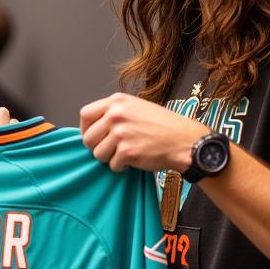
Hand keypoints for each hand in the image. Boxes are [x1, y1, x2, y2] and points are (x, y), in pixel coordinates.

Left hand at [79, 92, 206, 172]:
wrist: (184, 140)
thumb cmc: (163, 125)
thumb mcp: (136, 107)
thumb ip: (114, 113)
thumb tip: (93, 127)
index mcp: (117, 101)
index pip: (85, 114)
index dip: (85, 129)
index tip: (92, 136)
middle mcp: (116, 115)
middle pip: (88, 138)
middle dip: (97, 147)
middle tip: (112, 149)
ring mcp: (121, 133)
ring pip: (98, 154)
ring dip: (110, 158)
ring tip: (126, 152)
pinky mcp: (127, 152)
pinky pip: (112, 165)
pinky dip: (122, 166)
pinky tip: (135, 158)